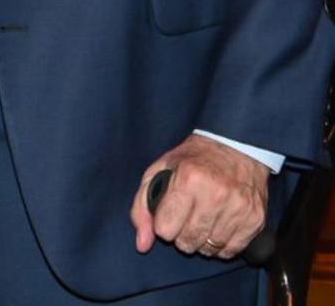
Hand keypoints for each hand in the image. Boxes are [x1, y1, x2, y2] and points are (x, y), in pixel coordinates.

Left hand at [131, 134, 268, 258]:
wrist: (235, 146)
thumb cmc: (193, 159)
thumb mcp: (160, 170)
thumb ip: (143, 207)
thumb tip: (142, 244)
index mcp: (188, 180)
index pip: (165, 230)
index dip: (163, 224)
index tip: (168, 214)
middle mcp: (215, 195)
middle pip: (187, 242)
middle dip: (181, 234)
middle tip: (185, 216)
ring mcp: (238, 209)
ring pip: (209, 250)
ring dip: (202, 240)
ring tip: (202, 219)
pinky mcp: (255, 220)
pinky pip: (231, 251)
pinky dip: (221, 245)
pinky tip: (218, 225)